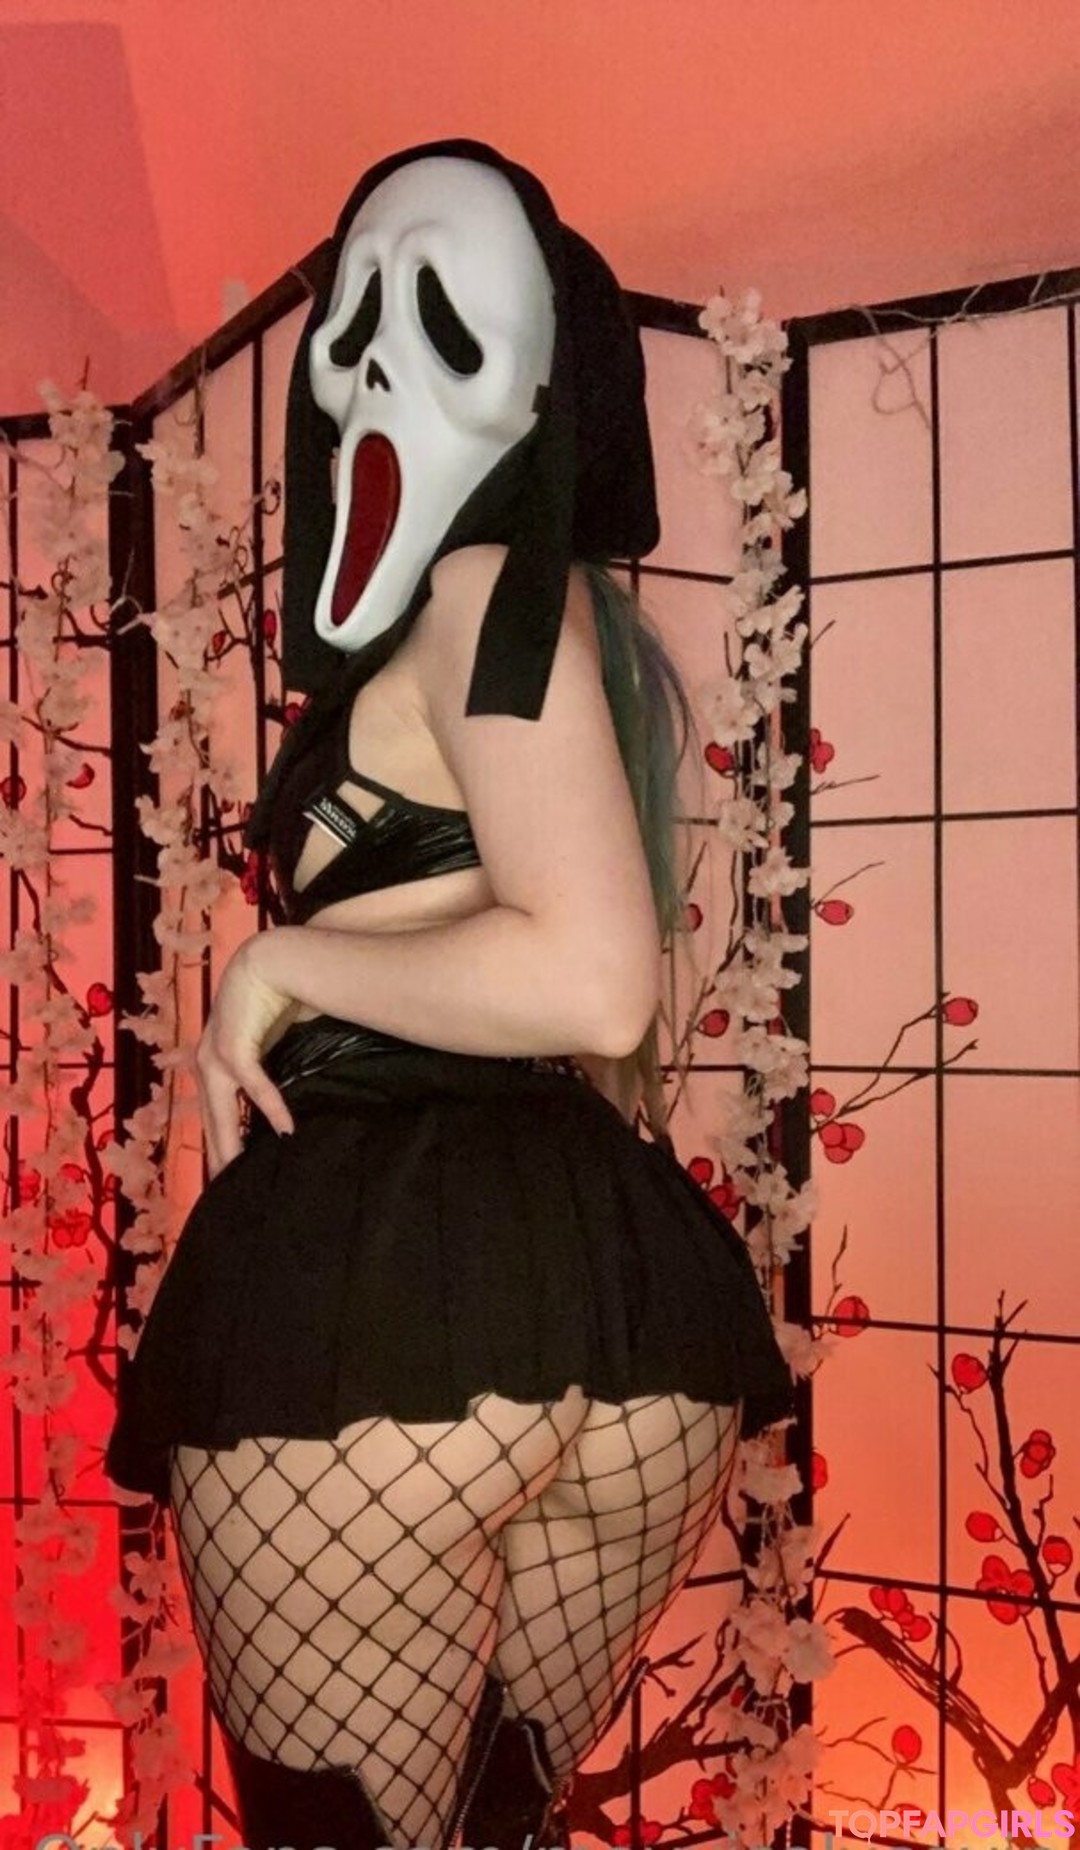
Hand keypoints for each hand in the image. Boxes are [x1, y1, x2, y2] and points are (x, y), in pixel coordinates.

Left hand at [195, 935, 296, 1178]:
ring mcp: (215, 1055)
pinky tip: (285, 1127)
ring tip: (244, 1175)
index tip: (229, 1180)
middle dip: (220, 1159)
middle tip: (228, 1194)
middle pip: (212, 1123)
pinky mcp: (233, 1044)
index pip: (214, 1116)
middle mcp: (206, 1063)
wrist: (273, 959)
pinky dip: (269, 1105)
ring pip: (222, 1111)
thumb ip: (271, 1074)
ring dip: (233, 1144)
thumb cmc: (275, 1001)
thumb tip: (286, 1111)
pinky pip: (252, 1083)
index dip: (219, 1147)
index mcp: (213, 1065)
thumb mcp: (270, 1046)